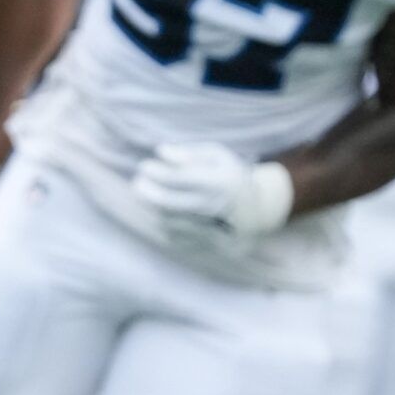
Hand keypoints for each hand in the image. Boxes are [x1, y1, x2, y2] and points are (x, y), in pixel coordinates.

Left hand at [132, 142, 293, 244]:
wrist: (256, 210)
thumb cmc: (230, 175)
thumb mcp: (218, 155)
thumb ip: (189, 152)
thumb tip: (160, 152)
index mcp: (217, 182)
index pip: (176, 179)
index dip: (155, 172)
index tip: (145, 165)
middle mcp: (212, 206)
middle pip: (167, 203)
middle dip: (146, 191)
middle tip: (138, 181)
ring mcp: (208, 227)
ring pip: (166, 220)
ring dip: (150, 206)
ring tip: (146, 192)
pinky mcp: (203, 242)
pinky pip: (173, 234)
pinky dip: (161, 220)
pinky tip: (159, 209)